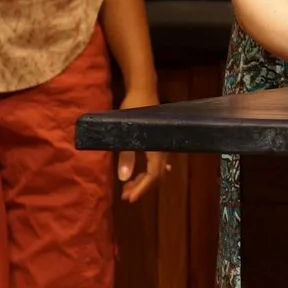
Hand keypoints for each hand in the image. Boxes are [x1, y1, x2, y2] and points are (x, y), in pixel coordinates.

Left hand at [113, 78, 169, 202]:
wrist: (143, 89)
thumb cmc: (134, 107)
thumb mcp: (126, 131)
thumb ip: (126, 155)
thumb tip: (124, 178)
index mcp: (157, 148)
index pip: (153, 176)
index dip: (142, 189)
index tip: (130, 198)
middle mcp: (163, 149)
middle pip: (156, 176)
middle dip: (141, 187)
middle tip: (125, 195)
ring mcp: (163, 146)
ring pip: (156, 171)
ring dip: (143, 181)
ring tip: (128, 187)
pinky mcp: (159, 142)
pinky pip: (156, 163)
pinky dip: (147, 172)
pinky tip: (140, 174)